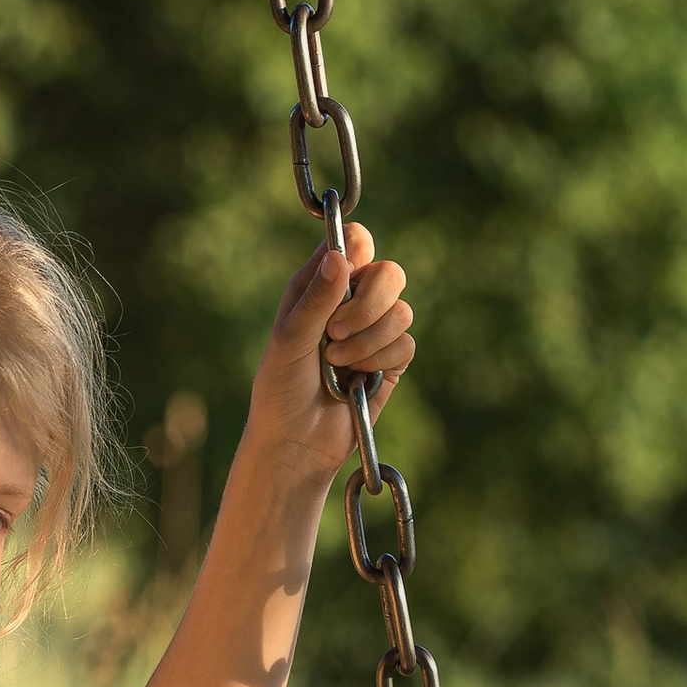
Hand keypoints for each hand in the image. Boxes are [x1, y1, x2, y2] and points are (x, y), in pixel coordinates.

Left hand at [243, 221, 413, 482]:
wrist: (296, 443)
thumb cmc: (280, 390)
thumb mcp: (289, 340)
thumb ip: (316, 300)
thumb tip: (340, 256)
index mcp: (319, 286)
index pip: (353, 243)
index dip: (358, 249)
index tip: (348, 272)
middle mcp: (350, 303)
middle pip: (389, 272)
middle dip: (368, 302)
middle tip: (335, 331)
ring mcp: (374, 331)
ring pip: (401, 310)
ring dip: (368, 339)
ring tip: (337, 364)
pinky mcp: (391, 361)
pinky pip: (405, 344)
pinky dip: (380, 360)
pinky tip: (357, 380)